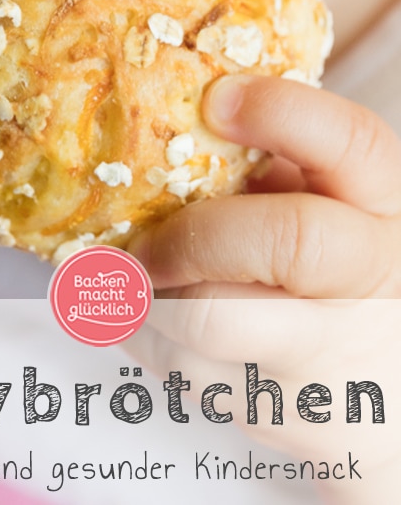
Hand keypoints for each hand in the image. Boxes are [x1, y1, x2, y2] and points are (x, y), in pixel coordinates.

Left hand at [125, 76, 400, 500]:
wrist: (387, 399)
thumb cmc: (341, 280)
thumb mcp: (331, 207)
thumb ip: (275, 168)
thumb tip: (180, 131)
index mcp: (385, 207)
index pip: (354, 142)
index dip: (283, 111)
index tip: (216, 100)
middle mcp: (375, 280)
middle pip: (283, 240)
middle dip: (192, 236)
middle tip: (145, 244)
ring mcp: (340, 360)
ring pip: (212, 322)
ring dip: (153, 301)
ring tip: (146, 287)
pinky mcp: (295, 421)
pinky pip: (193, 378)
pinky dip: (156, 345)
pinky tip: (165, 329)